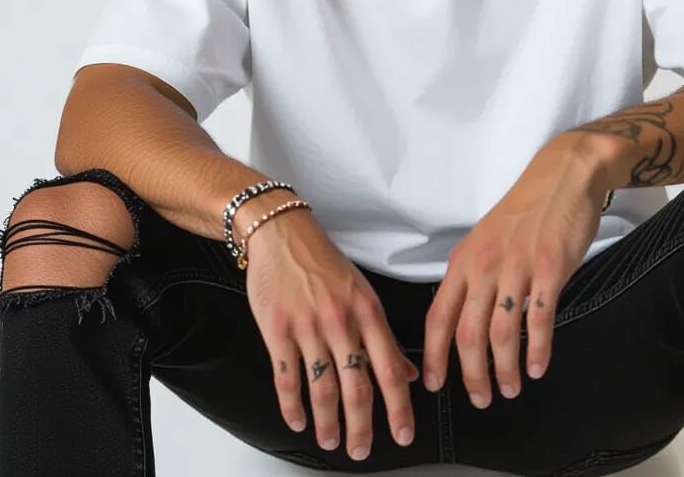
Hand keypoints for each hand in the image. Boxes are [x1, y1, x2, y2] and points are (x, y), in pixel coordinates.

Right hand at [243, 203, 421, 460]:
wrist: (282, 234)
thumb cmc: (324, 262)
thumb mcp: (364, 292)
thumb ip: (384, 336)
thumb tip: (407, 373)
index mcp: (367, 311)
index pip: (389, 367)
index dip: (399, 406)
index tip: (403, 433)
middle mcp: (341, 321)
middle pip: (357, 386)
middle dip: (362, 426)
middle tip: (362, 450)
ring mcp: (307, 327)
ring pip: (322, 388)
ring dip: (328, 422)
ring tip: (331, 441)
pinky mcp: (277, 330)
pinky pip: (287, 378)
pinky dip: (293, 406)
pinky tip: (298, 422)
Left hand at [421, 129, 609, 406]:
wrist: (562, 176)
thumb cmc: (524, 211)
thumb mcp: (486, 239)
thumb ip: (473, 276)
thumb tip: (462, 319)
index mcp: (464, 259)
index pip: (438, 315)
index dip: (433, 354)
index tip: (432, 383)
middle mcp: (485, 264)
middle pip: (467, 333)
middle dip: (471, 374)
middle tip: (480, 398)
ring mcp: (517, 266)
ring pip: (501, 333)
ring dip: (504, 369)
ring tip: (509, 388)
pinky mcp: (550, 267)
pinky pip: (539, 318)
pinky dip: (537, 349)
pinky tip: (536, 367)